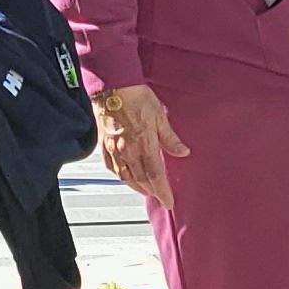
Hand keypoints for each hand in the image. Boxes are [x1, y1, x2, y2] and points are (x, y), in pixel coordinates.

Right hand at [94, 84, 189, 204]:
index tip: (169, 202)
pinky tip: (126, 177)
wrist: (112, 86)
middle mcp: (127, 151)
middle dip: (152, 191)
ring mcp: (114, 149)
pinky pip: (112, 167)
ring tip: (145, 190)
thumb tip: (183, 152)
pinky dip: (121, 176)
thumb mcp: (160, 115)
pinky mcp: (105, 145)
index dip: (162, 191)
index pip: (155, 175)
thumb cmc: (136, 97)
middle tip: (160, 198)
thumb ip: (170, 138)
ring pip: (126, 176)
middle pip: (141, 179)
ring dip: (137, 186)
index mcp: (144, 144)